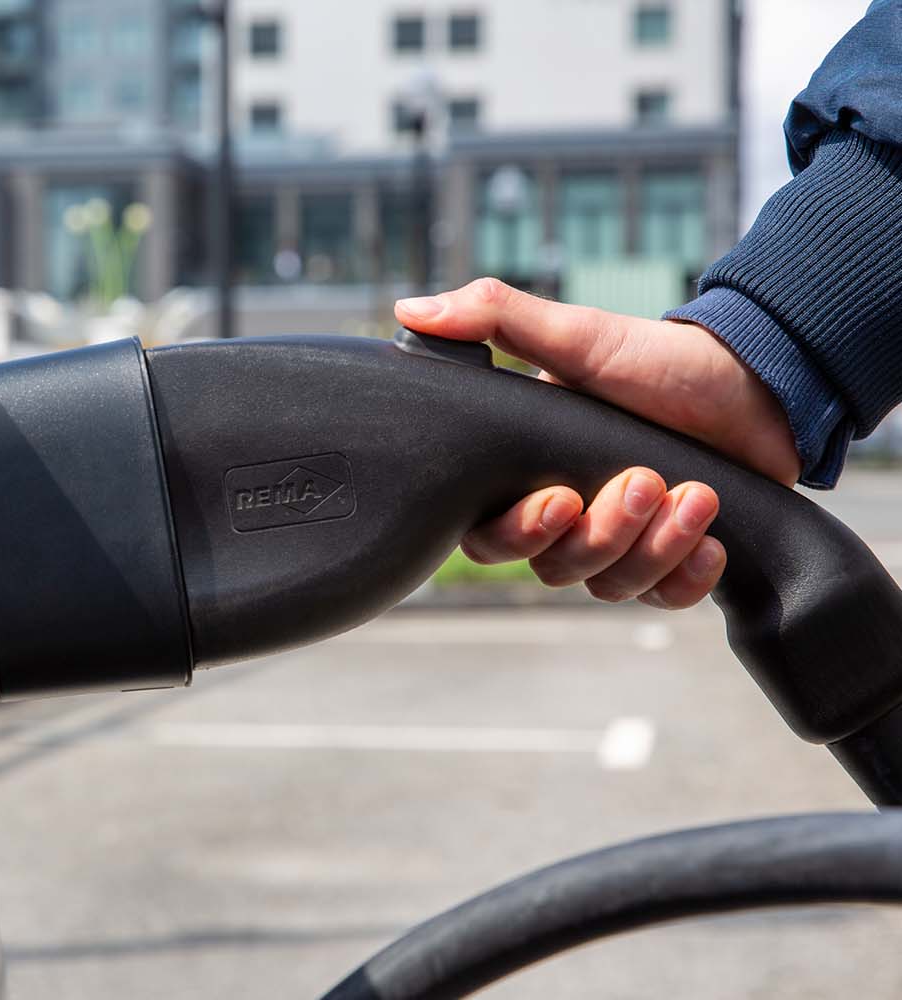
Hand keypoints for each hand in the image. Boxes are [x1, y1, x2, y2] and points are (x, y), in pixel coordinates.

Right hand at [395, 279, 800, 607]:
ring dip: (655, 545)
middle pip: (555, 568)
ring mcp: (622, 544)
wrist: (756, 379)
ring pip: (611, 585)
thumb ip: (493, 319)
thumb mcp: (574, 333)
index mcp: (529, 475)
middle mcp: (570, 519)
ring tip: (696, 494)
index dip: (518, 534)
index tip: (561, 499)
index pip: (489, 536)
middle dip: (603, 533)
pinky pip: (665, 599)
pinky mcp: (673, 561)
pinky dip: (687, 577)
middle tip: (645, 480)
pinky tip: (712, 540)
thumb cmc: (656, 359)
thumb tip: (408, 309)